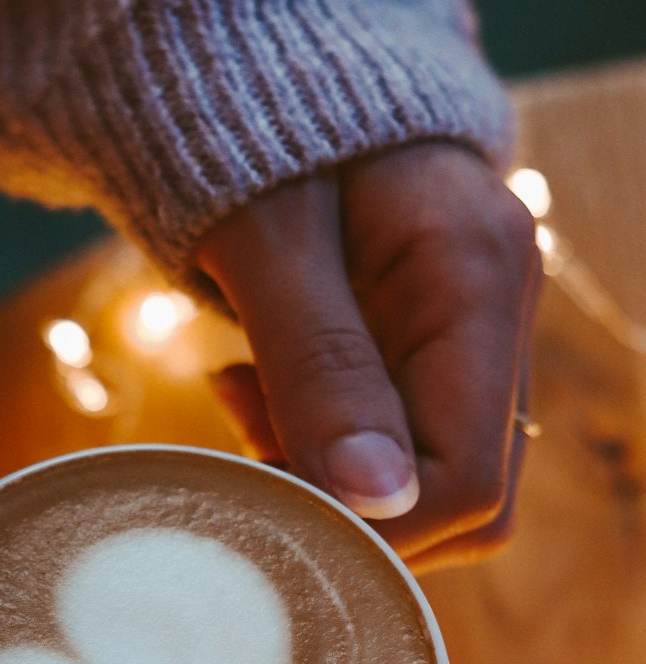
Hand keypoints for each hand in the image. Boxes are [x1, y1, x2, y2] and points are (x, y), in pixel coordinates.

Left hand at [198, 142, 541, 567]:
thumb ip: (321, 366)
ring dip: (333, 485)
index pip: (465, 481)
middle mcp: (496, 317)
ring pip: (434, 489)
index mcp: (476, 281)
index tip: (269, 501)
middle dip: (353, 512)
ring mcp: (469, 339)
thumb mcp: (268, 243)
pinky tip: (257, 393)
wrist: (254, 62)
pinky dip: (324, 452)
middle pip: (465, 504)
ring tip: (243, 401)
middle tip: (246, 446)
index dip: (370, 525)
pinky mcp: (428, 351)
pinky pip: (401, 448)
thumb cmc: (253, 130)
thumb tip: (375, 499)